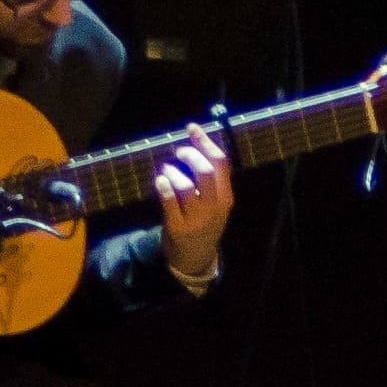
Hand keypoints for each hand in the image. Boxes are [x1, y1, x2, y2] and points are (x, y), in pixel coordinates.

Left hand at [152, 125, 233, 282]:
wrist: (196, 258)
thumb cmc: (204, 223)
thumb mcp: (216, 204)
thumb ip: (212, 180)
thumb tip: (196, 144)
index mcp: (226, 197)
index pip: (220, 162)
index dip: (205, 141)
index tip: (192, 127)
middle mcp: (214, 207)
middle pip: (205, 171)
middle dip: (190, 155)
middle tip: (179, 151)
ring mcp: (196, 219)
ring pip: (185, 186)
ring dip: (173, 172)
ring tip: (167, 171)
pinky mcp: (178, 228)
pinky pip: (169, 203)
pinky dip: (163, 187)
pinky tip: (160, 181)